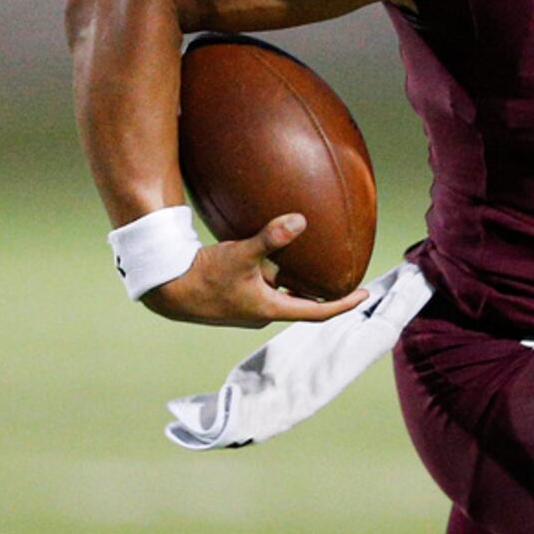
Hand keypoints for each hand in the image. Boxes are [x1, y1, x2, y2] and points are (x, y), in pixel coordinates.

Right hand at [141, 212, 368, 328]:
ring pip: (284, 294)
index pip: (318, 311)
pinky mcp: (237, 298)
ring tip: (316, 263)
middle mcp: (263, 312)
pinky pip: (267, 287)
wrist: (168, 289)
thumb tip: (300, 220)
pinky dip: (279, 276)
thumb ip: (270, 238)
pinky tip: (277, 257)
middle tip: (346, 276)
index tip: (366, 294)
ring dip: (300, 282)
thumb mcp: (240, 254)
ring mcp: (249, 307)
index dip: (344, 303)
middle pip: (304, 303)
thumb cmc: (204, 275)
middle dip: (325, 291)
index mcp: (271, 309)